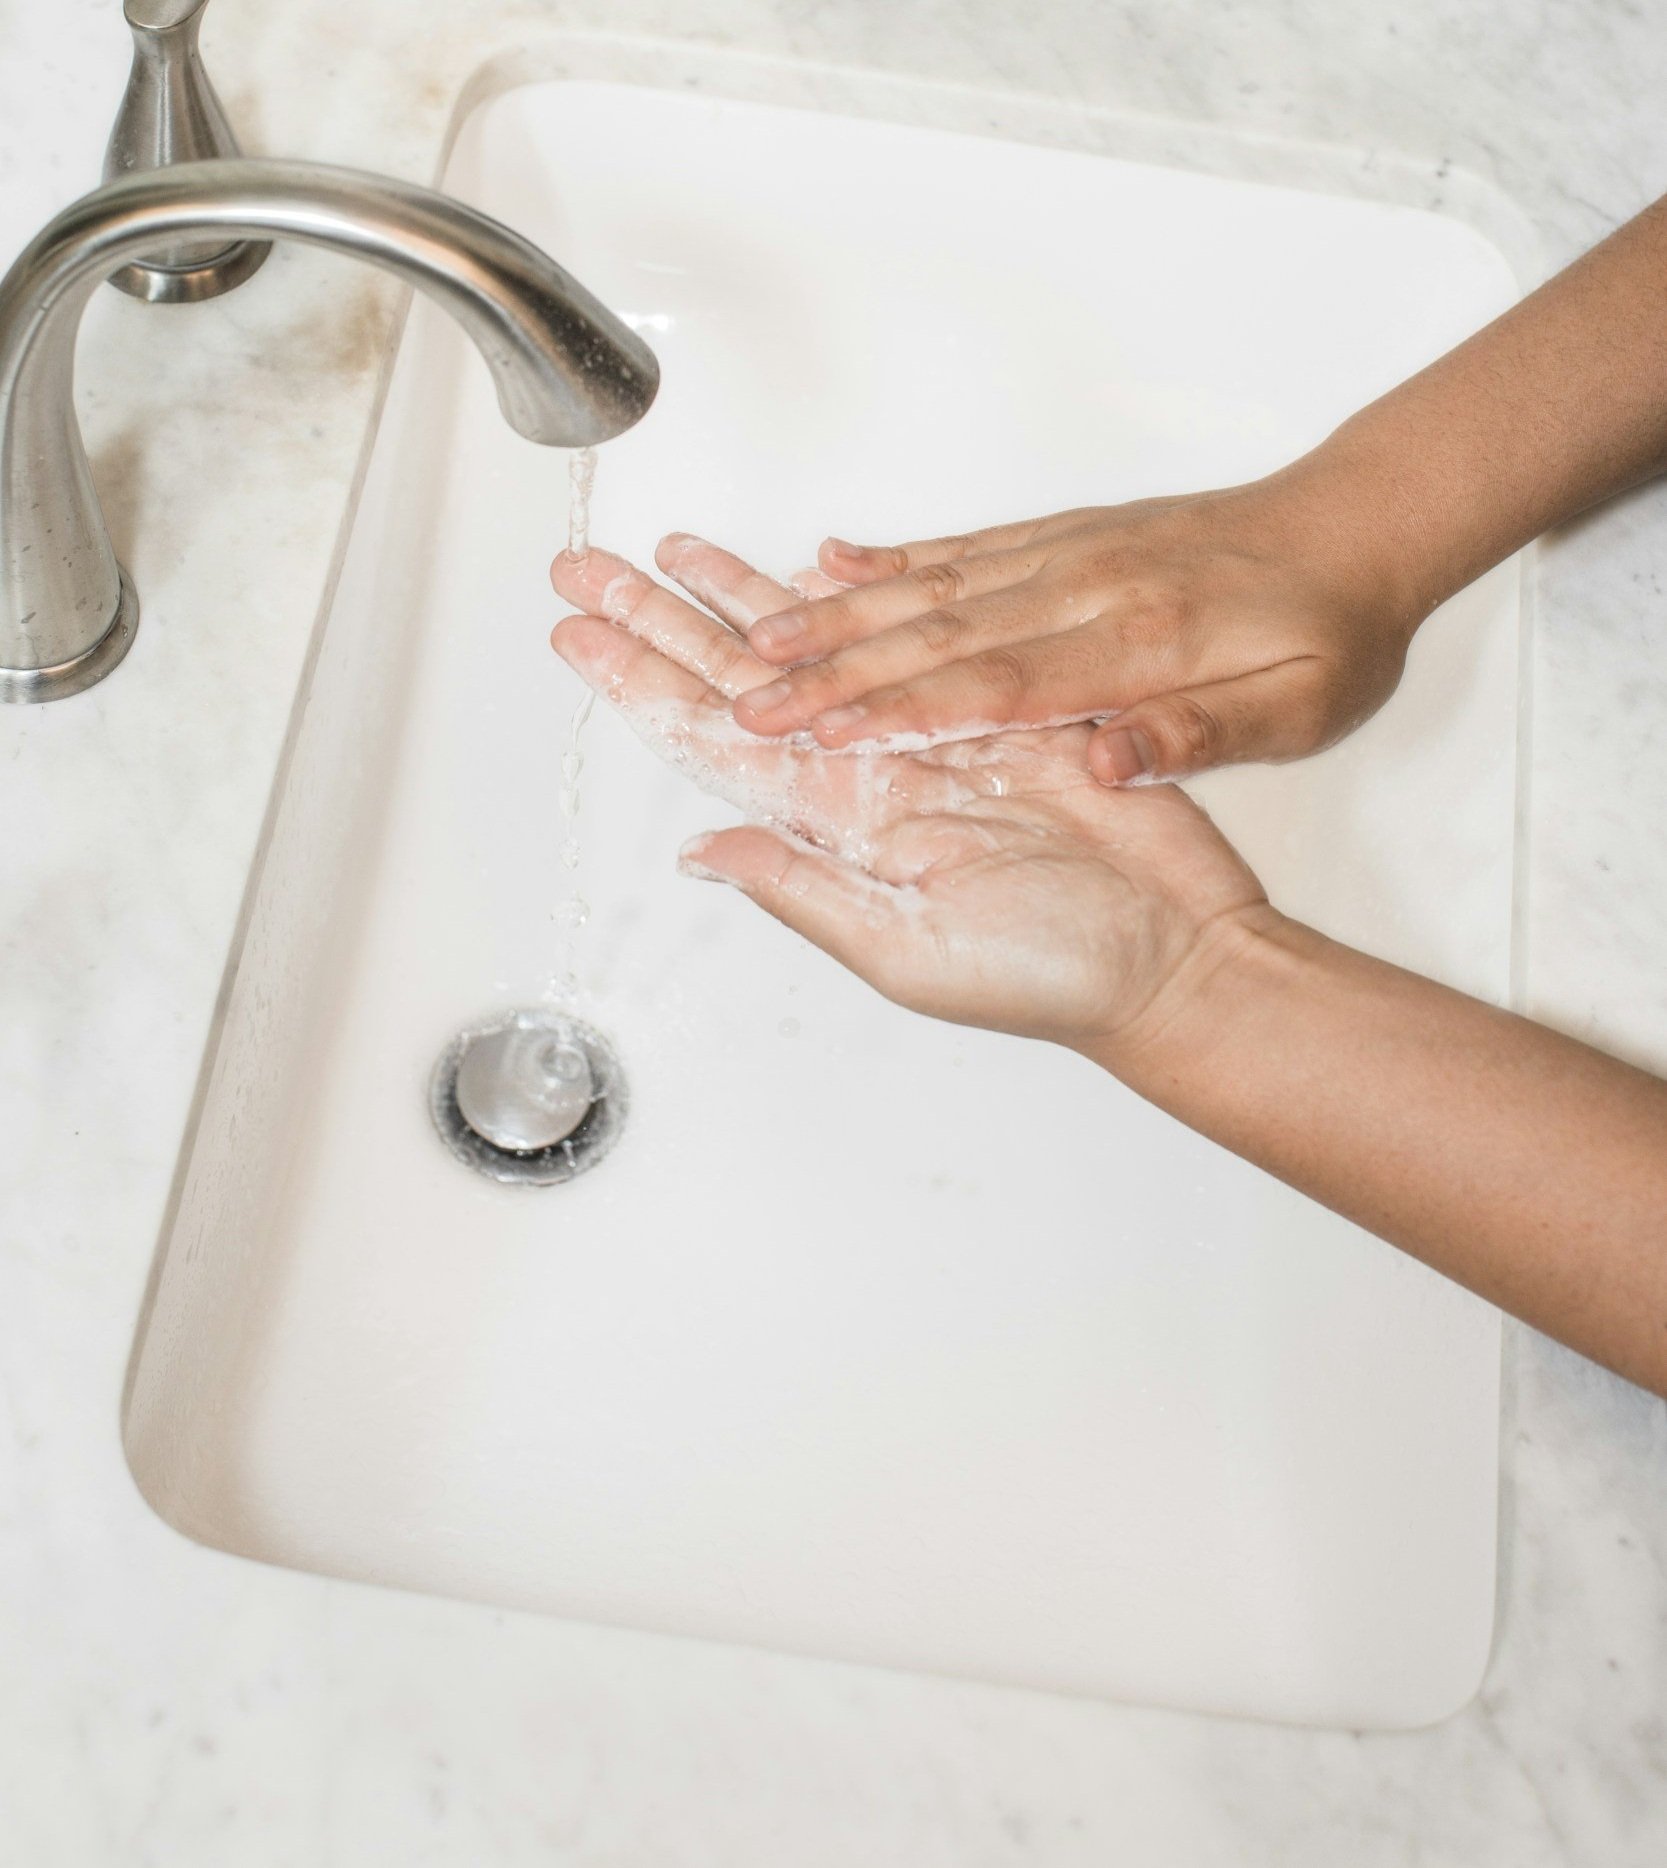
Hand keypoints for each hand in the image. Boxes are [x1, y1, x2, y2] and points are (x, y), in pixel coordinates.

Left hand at [549, 538, 1270, 1056]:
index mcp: (834, 829)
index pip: (712, 741)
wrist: (1172, 952)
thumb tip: (703, 852)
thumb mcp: (908, 950)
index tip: (580, 633)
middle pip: (738, 680)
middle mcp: (865, 774)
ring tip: (677, 546)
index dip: (641, 683)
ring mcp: (925, 735)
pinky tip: (806, 569)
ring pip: (812, 646)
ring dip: (740, 596)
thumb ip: (803, 892)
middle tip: (591, 568)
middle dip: (661, 620)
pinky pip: (905, 636)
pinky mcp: (996, 705)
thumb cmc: (1050, 976)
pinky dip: (856, 600)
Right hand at [725, 474, 1425, 784]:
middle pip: (936, 633)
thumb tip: (1107, 759)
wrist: (1359, 526)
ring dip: (838, 614)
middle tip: (746, 698)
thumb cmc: (1332, 630)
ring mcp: (1068, 553)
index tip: (819, 736)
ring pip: (931, 586)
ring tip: (755, 636)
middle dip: (831, 669)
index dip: (898, 712)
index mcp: (1140, 644)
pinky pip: (962, 545)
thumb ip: (1201, 735)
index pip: (994, 686)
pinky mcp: (1064, 534)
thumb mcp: (1301, 709)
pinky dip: (891, 558)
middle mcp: (1086, 587)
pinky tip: (833, 564)